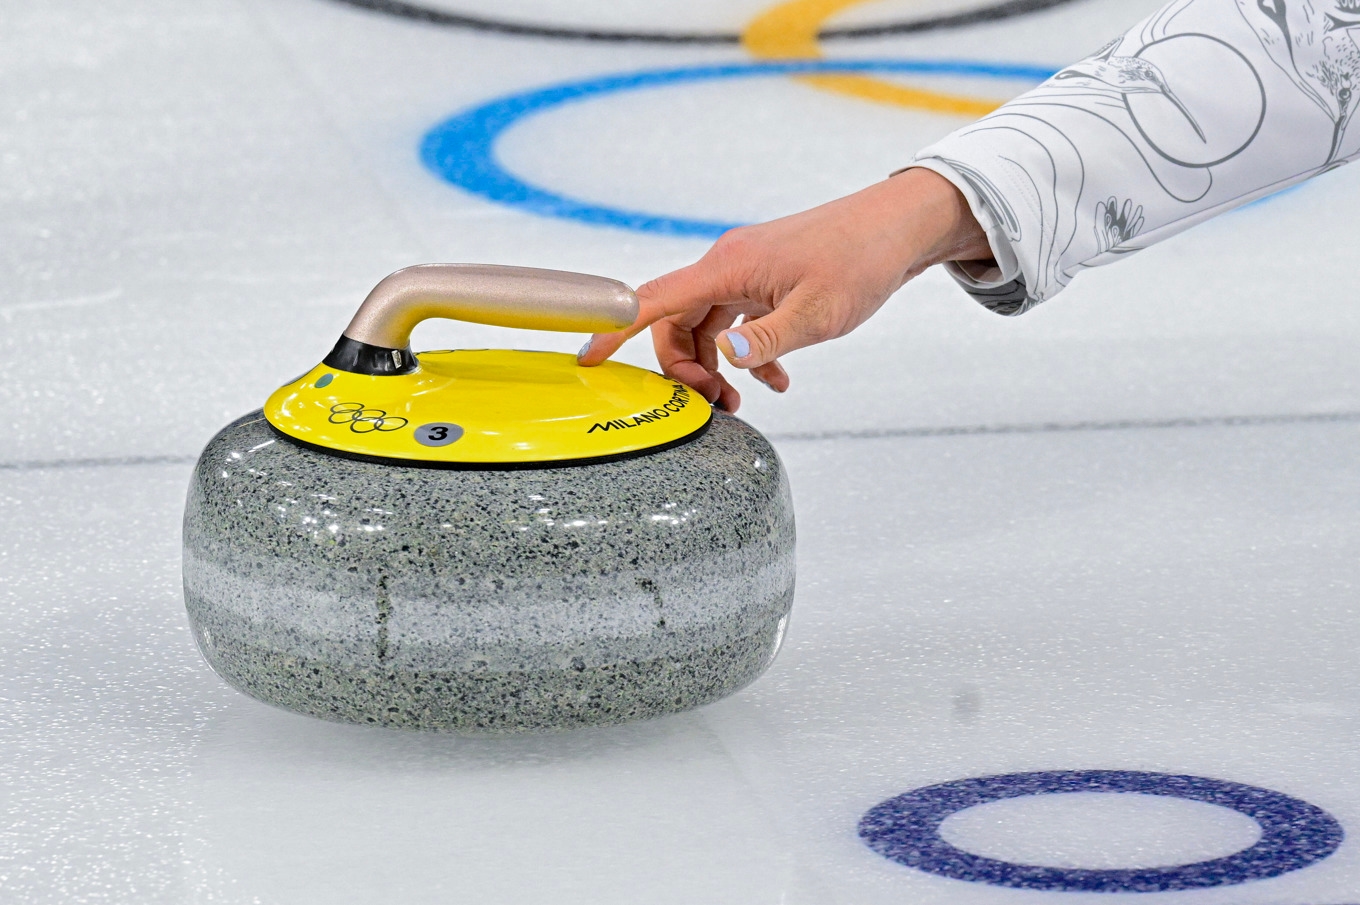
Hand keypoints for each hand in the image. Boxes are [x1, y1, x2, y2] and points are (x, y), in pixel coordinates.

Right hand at [576, 167, 992, 411]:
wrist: (899, 228)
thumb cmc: (861, 260)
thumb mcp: (819, 312)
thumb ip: (769, 339)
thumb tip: (725, 359)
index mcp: (728, 266)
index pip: (652, 298)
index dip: (614, 329)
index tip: (586, 359)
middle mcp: (728, 265)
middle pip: (675, 322)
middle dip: (683, 369)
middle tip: (714, 405)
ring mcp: (746, 272)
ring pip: (705, 327)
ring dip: (715, 368)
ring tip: (741, 403)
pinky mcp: (766, 281)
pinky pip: (737, 323)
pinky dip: (747, 355)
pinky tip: (777, 382)